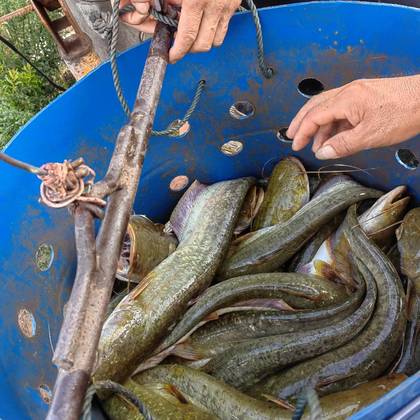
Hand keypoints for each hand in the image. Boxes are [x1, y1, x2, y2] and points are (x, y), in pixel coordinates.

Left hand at [120, 0, 241, 62]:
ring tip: (190, 32)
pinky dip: (213, 30)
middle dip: (189, 48)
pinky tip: (203, 21)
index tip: (171, 55)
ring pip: (216, 40)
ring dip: (202, 41)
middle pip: (203, 44)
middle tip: (177, 43)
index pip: (187, 38)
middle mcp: (216, 4)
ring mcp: (228, 5)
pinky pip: (225, 26)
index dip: (178, 51)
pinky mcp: (235, 2)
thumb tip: (143, 10)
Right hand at [287, 75, 419, 159]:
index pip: (314, 116)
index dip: (302, 132)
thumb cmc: (404, 112)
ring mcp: (356, 92)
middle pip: (315, 106)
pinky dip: (333, 122)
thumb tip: (322, 152)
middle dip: (301, 122)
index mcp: (345, 100)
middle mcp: (347, 92)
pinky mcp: (365, 96)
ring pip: (327, 107)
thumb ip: (342, 145)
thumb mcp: (369, 136)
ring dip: (318, 125)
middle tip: (292, 136)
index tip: (295, 144)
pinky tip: (334, 135)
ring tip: (316, 143)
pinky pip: (341, 108)